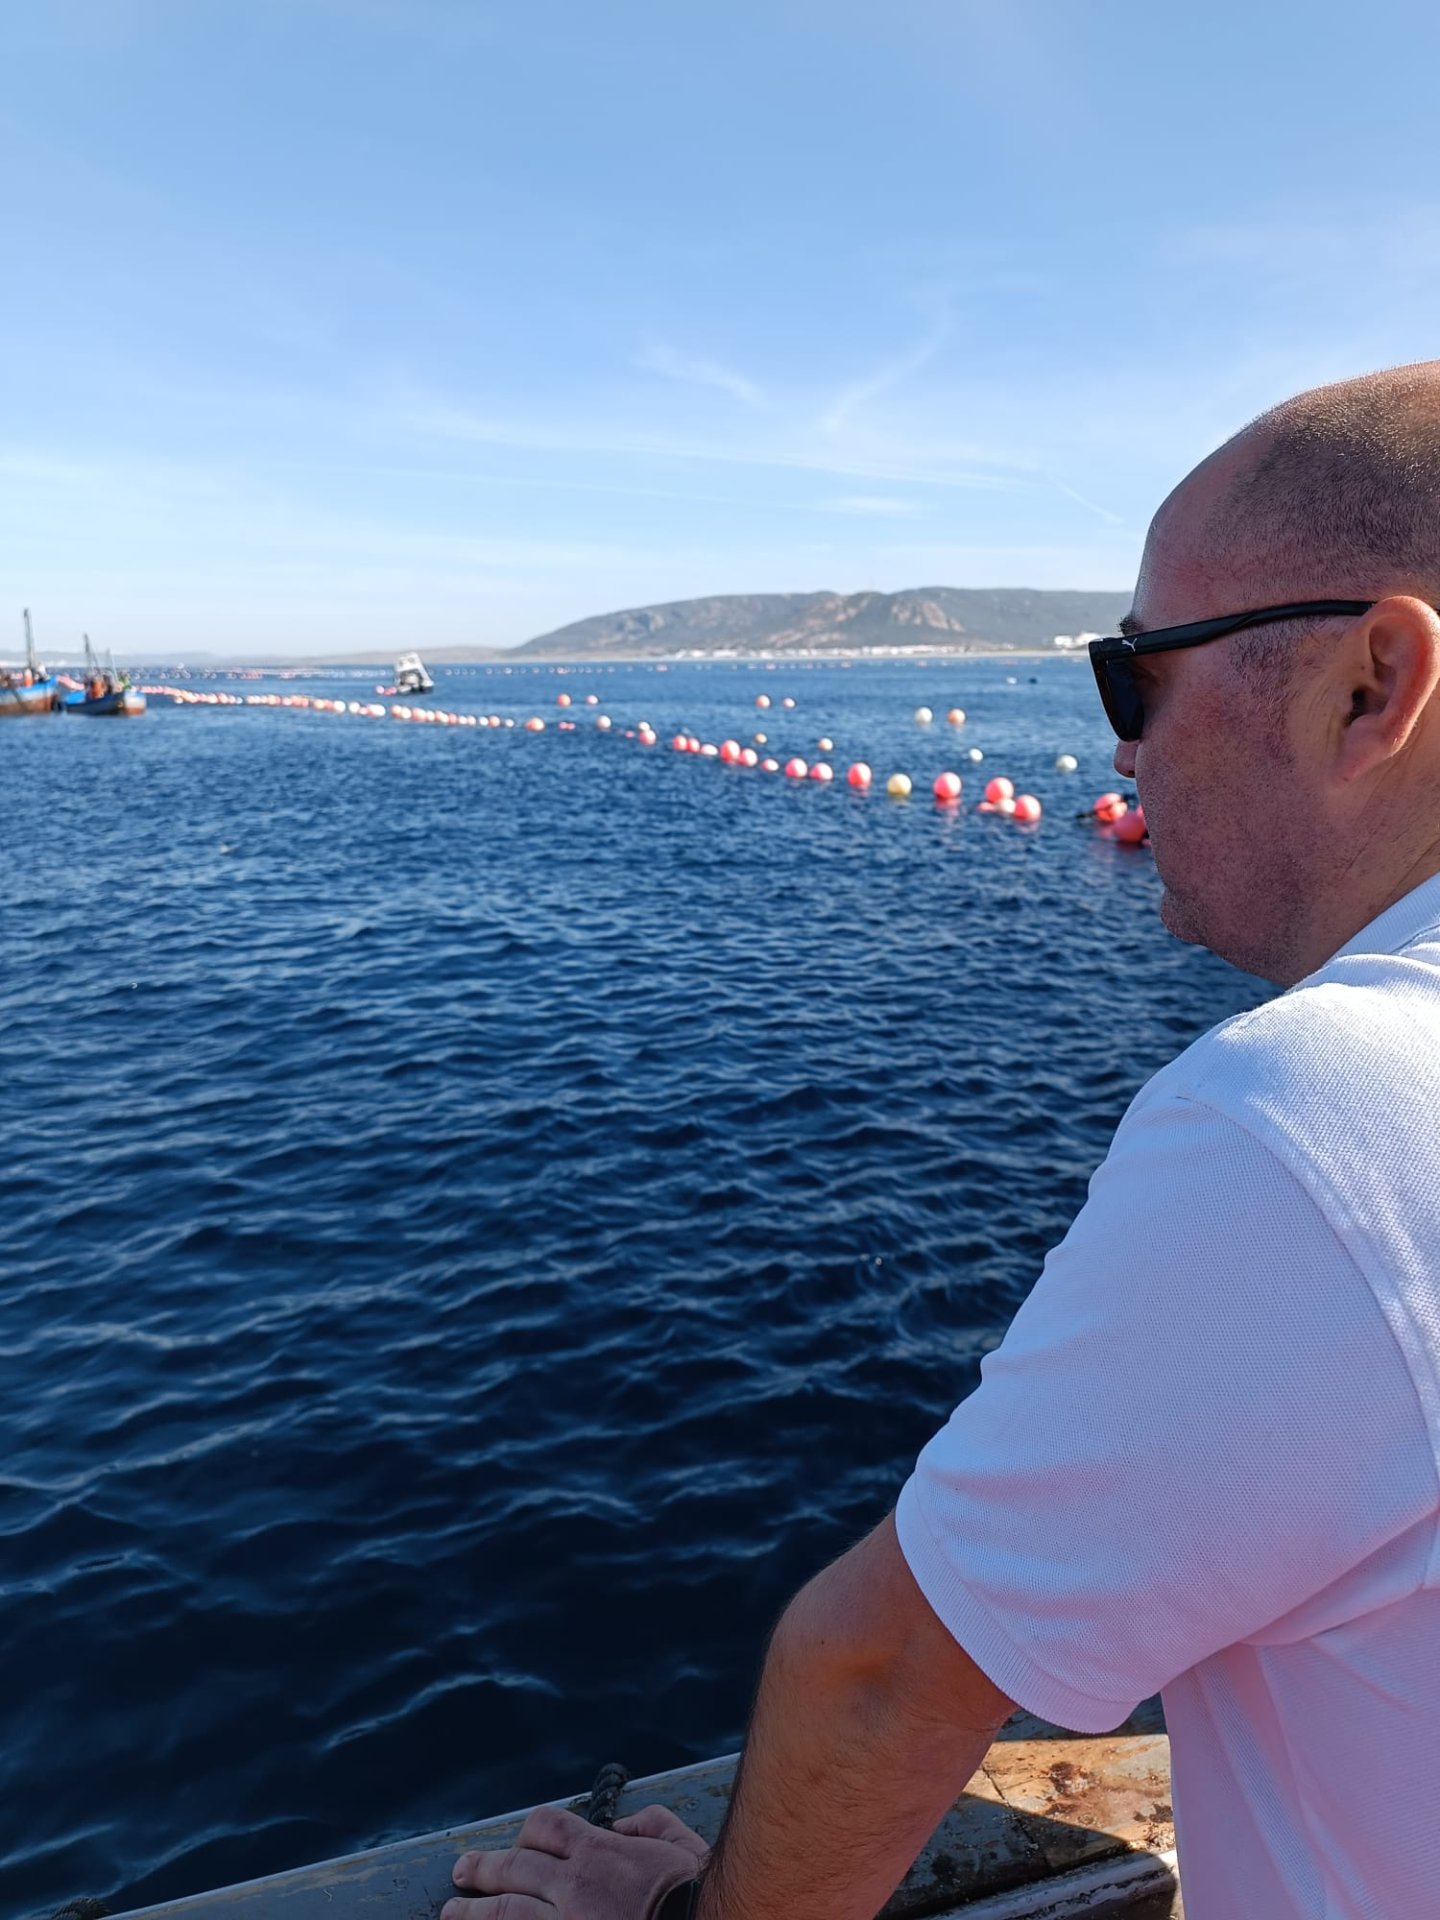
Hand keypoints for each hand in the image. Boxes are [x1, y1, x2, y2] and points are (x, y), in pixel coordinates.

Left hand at [444, 1802, 707, 1919]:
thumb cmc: (692, 1895)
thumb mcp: (679, 1845)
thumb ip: (650, 1825)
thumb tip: (624, 1825)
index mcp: (599, 1852)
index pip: (547, 1828)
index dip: (530, 1834)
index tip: (521, 1845)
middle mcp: (574, 1885)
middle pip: (514, 1869)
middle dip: (483, 1869)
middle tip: (461, 1871)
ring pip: (503, 1913)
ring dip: (472, 1913)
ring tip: (450, 1914)